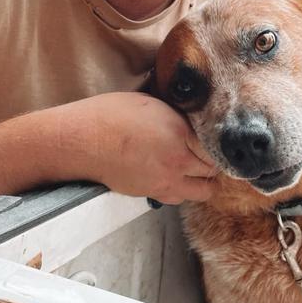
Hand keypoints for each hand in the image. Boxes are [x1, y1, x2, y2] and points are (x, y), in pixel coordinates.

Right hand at [54, 92, 218, 203]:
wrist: (82, 141)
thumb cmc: (110, 115)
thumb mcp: (152, 104)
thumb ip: (178, 117)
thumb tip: (193, 121)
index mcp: (180, 132)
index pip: (215, 147)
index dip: (218, 144)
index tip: (219, 140)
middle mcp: (178, 159)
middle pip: (213, 171)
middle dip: (214, 163)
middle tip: (208, 154)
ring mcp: (166, 180)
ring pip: (202, 191)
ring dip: (202, 181)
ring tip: (195, 169)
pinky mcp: (152, 193)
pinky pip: (179, 198)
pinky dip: (183, 190)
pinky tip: (175, 177)